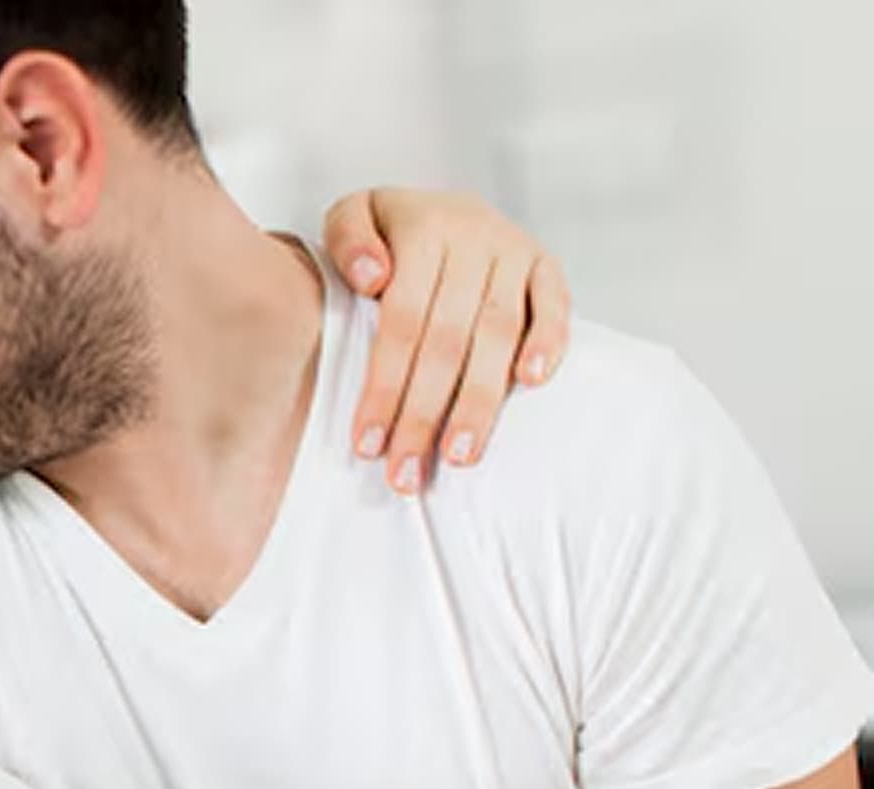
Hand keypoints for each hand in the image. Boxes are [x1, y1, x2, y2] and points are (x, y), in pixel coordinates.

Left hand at [322, 187, 572, 494]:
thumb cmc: (387, 231)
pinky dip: (548, 342)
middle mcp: (473, 239)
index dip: (386, 387)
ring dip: (480, 401)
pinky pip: (555, 304)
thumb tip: (370, 277)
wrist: (441, 204)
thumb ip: (347, 239)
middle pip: (448, 340)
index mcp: (424, 230)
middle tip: (407, 472)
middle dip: (424, 414)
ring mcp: (514, 251)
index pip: (402, 323)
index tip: (368, 445)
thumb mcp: (353, 215)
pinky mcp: (545, 264)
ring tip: (459, 456)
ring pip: (498, 335)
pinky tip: (531, 384)